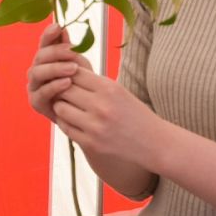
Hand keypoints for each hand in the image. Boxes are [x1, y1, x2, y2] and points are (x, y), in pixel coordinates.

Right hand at [27, 25, 92, 121]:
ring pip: (38, 73)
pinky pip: (42, 92)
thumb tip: (63, 29)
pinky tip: (67, 82)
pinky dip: (55, 86)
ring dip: (55, 68)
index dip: (48, 34)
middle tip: (72, 51)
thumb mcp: (79, 64)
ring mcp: (34, 86)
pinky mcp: (36, 101)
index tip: (58, 27)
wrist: (84, 111)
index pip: (44, 43)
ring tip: (73, 68)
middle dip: (56, 52)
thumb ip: (70, 49)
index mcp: (46, 58)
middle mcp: (36, 70)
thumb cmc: (81, 85)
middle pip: (40, 56)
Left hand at [52, 69, 166, 169]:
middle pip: (64, 89)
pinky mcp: (91, 143)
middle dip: (61, 89)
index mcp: (110, 88)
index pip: (74, 73)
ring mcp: (95, 126)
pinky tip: (73, 121)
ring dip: (61, 106)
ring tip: (69, 107)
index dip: (67, 74)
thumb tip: (64, 72)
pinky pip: (65, 127)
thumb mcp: (118, 91)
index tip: (68, 78)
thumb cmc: (134, 114)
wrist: (154, 143)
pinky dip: (65, 122)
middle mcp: (101, 106)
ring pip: (61, 108)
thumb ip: (93, 83)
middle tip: (65, 93)